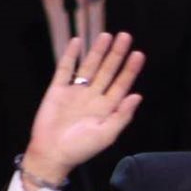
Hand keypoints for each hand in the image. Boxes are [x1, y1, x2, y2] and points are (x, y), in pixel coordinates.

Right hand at [22, 32, 145, 189]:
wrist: (51, 154)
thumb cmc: (80, 149)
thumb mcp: (106, 135)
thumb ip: (122, 115)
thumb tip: (138, 96)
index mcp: (106, 108)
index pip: (121, 84)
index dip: (130, 70)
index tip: (139, 54)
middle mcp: (92, 97)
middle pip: (107, 71)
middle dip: (116, 54)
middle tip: (126, 36)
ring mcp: (75, 92)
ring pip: (89, 67)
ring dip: (97, 51)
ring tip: (106, 36)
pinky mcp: (57, 90)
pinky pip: (65, 69)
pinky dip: (70, 55)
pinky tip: (77, 42)